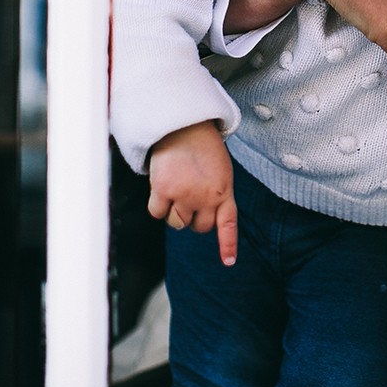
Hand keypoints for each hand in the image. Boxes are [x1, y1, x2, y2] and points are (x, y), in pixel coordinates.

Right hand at [148, 121, 237, 265]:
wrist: (183, 124)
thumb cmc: (201, 146)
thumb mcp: (220, 169)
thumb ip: (215, 194)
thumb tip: (202, 219)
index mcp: (224, 190)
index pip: (227, 224)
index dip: (227, 245)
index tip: (228, 263)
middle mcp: (206, 197)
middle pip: (198, 227)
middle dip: (193, 217)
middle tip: (188, 194)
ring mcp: (185, 196)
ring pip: (177, 223)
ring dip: (175, 210)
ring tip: (176, 185)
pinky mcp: (164, 191)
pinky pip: (158, 213)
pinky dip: (158, 204)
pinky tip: (161, 186)